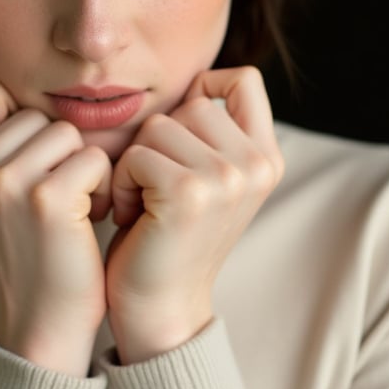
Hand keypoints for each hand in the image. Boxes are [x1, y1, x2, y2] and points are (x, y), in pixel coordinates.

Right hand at [0, 76, 112, 375]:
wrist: (41, 323)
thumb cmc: (27, 251)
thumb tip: (24, 85)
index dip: (23, 117)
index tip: (35, 161)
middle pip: (37, 113)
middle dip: (57, 150)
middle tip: (56, 198)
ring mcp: (5, 181)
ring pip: (68, 133)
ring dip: (82, 168)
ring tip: (72, 209)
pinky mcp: (46, 199)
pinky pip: (94, 159)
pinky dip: (102, 187)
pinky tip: (89, 219)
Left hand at [107, 67, 283, 363]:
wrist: (161, 308)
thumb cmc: (170, 236)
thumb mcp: (208, 178)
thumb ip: (212, 133)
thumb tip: (194, 81)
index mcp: (266, 158)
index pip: (243, 80)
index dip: (205, 89)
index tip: (181, 133)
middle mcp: (256, 166)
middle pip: (191, 103)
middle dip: (160, 140)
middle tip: (157, 188)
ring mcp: (227, 178)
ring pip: (159, 126)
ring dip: (136, 162)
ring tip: (145, 202)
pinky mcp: (189, 193)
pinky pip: (136, 154)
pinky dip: (121, 182)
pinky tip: (132, 215)